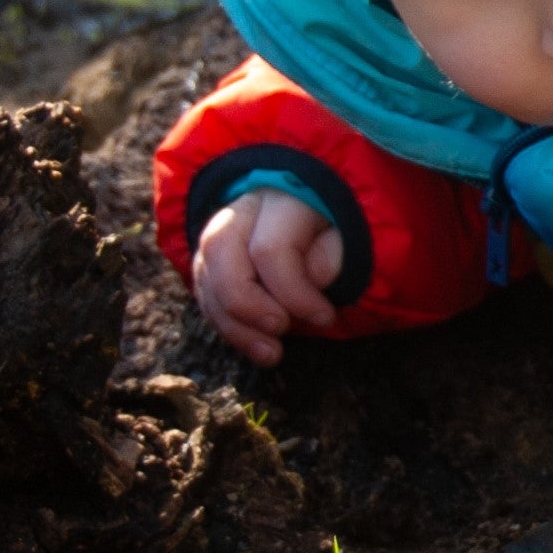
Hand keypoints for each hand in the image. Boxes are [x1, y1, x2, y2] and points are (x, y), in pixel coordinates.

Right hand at [193, 189, 342, 365]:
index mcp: (281, 199)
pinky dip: (225, 323)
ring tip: (269, 354)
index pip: (271, 249)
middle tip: (281, 332)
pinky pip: (204, 293)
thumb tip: (314, 277)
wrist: (313, 211)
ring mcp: (218, 234)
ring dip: (233, 325)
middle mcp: (241, 211)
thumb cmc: (335, 228)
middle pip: (219, 252)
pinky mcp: (208, 260)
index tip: (325, 319)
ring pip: (205, 276)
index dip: (295, 293)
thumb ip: (333, 253)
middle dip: (247, 304)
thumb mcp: (348, 235)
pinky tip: (251, 342)